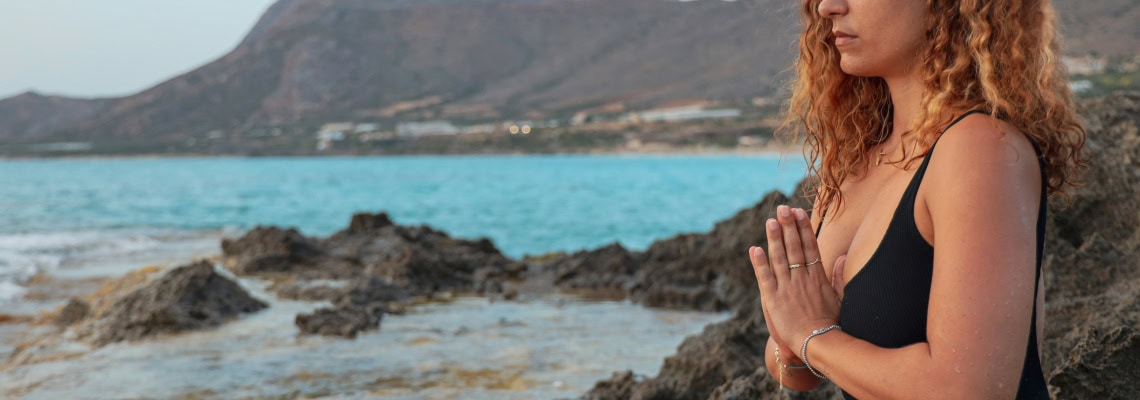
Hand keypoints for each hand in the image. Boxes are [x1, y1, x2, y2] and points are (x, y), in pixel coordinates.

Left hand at [750, 205, 843, 350]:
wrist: (818, 344)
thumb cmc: (831, 324)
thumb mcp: (840, 298)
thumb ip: (838, 276)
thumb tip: (843, 256)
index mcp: (817, 277)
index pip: (809, 246)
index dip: (803, 228)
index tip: (799, 212)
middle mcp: (801, 278)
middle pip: (794, 247)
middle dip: (788, 226)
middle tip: (782, 208)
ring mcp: (787, 288)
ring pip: (779, 258)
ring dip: (774, 238)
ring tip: (770, 221)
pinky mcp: (773, 299)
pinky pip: (765, 277)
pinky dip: (759, 263)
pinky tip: (754, 249)